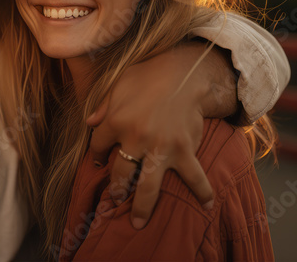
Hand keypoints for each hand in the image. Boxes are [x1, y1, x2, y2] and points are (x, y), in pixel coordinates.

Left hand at [86, 42, 237, 228]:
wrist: (184, 72)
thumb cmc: (149, 75)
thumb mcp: (119, 84)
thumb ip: (103, 105)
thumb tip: (89, 122)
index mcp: (116, 121)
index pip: (98, 145)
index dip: (96, 155)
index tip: (98, 162)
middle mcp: (136, 138)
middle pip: (121, 173)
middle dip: (116, 189)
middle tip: (115, 200)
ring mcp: (161, 147)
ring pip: (149, 186)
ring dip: (142, 207)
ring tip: (138, 223)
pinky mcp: (184, 149)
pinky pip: (194, 175)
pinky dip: (202, 190)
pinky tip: (207, 205)